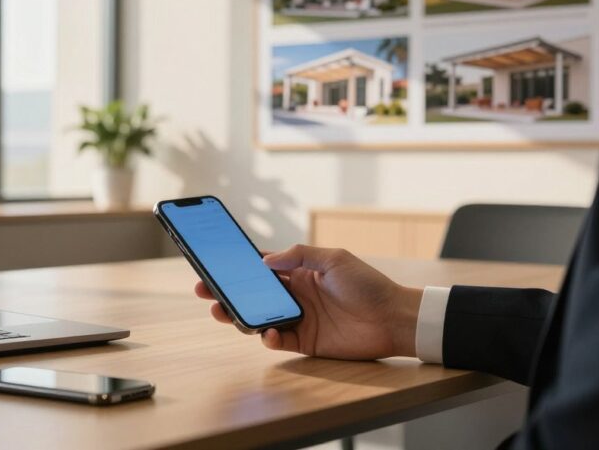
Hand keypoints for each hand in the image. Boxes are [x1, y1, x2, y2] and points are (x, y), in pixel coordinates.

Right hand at [194, 244, 421, 359]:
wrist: (393, 318)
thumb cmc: (368, 284)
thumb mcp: (333, 259)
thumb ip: (298, 256)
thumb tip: (265, 260)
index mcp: (299, 273)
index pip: (261, 268)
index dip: (237, 266)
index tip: (214, 263)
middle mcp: (295, 296)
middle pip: (252, 294)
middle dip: (226, 292)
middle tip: (204, 290)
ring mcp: (299, 319)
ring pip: (259, 318)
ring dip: (239, 315)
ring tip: (222, 311)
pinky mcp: (306, 342)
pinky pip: (278, 340)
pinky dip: (268, 337)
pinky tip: (267, 333)